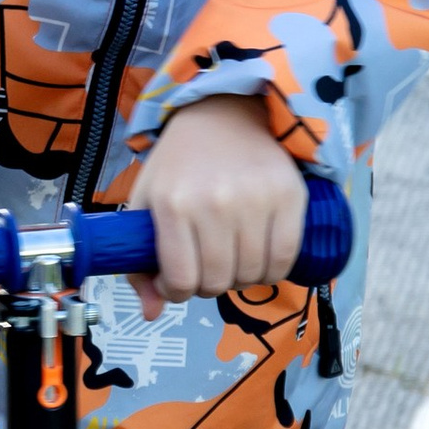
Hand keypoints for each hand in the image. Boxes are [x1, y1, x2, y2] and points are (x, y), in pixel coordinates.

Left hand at [128, 95, 305, 310]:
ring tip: (231, 258)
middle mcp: (214, 203)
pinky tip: (258, 258)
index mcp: (172, 204)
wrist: (224, 114)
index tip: (177, 281)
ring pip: (252, 276)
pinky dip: (273, 271)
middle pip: (218, 282)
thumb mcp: (146, 203)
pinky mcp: (290, 196)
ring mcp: (255, 200)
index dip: (176, 292)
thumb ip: (138, 263)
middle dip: (208, 286)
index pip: (180, 280)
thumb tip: (151, 313)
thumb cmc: (180, 163)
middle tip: (206, 267)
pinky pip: (285, 259)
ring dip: (241, 279)